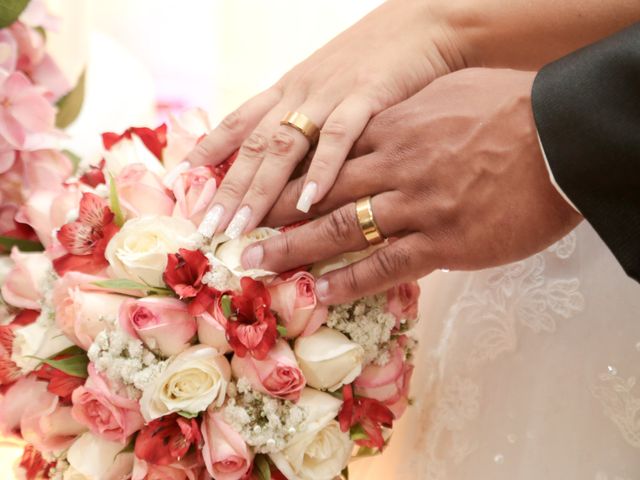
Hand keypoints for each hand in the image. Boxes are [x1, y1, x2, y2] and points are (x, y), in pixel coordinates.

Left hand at [189, 0, 465, 237]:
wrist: (422, 21)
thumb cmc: (375, 58)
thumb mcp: (327, 82)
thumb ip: (305, 116)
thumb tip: (286, 158)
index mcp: (289, 89)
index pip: (238, 123)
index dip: (207, 152)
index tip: (180, 184)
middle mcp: (299, 93)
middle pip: (253, 145)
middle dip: (227, 189)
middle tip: (205, 227)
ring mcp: (329, 95)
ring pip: (284, 145)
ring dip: (261, 189)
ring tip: (242, 226)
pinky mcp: (367, 96)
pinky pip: (339, 137)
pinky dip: (322, 169)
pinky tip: (310, 201)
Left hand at [242, 69, 582, 303]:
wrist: (560, 136)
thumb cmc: (509, 113)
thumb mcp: (447, 101)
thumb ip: (408, 118)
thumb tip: (382, 127)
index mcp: (393, 130)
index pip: (324, 155)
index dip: (285, 173)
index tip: (254, 187)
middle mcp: (393, 166)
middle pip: (318, 192)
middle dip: (270, 212)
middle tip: (231, 231)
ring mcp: (415, 205)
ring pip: (340, 229)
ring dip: (293, 249)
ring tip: (256, 264)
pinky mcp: (443, 241)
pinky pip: (386, 264)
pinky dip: (350, 281)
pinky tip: (321, 293)